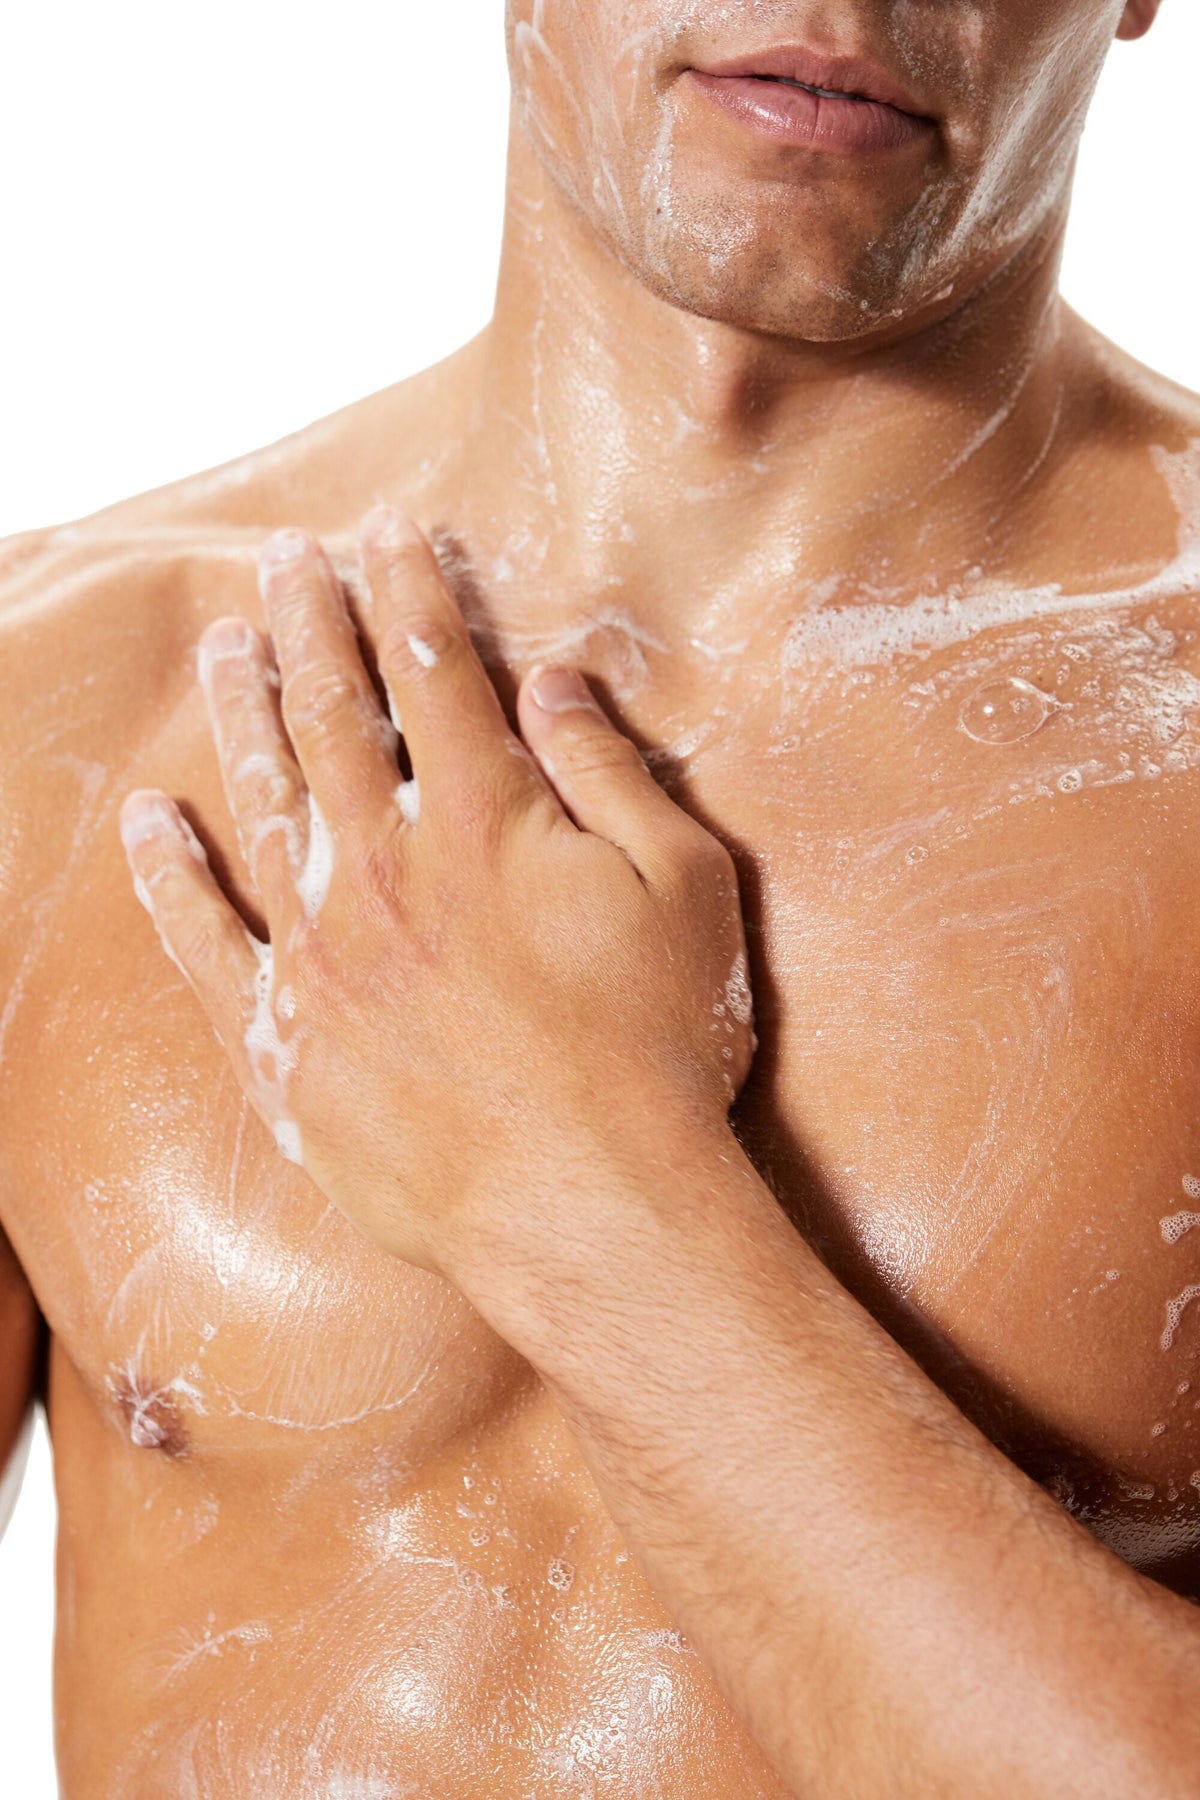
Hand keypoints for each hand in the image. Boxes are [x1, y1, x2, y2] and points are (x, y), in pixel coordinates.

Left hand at [118, 509, 755, 1275]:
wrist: (588, 1205)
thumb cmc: (657, 1048)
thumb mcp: (684, 887)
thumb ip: (609, 772)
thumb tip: (551, 680)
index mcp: (484, 820)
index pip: (432, 671)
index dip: (408, 592)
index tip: (387, 534)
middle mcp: (384, 866)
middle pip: (330, 715)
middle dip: (308, 622)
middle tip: (284, 557)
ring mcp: (319, 954)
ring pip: (259, 801)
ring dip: (236, 712)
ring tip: (222, 644)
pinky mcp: (281, 1040)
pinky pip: (201, 942)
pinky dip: (167, 876)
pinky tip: (146, 820)